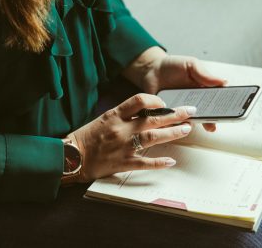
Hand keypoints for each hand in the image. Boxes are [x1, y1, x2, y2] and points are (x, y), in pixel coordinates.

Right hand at [68, 94, 196, 182]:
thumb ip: (123, 115)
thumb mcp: (104, 118)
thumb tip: (145, 112)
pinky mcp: (123, 163)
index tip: (165, 103)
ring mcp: (123, 146)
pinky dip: (159, 162)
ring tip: (186, 129)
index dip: (155, 100)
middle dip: (173, 115)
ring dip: (171, 134)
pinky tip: (171, 161)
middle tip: (189, 112)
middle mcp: (121, 129)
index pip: (138, 100)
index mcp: (114, 115)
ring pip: (152, 138)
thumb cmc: (87, 136)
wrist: (72, 156)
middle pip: (152, 119)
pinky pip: (145, 162)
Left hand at [138, 49, 226, 131]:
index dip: (225, 108)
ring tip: (193, 122)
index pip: (217, 102)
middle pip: (205, 116)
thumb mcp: (190, 65)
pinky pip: (172, 123)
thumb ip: (204, 74)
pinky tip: (176, 123)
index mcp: (203, 92)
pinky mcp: (167, 115)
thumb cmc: (172, 66)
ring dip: (192, 122)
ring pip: (189, 121)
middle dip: (210, 120)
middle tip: (212, 123)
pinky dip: (175, 124)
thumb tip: (224, 82)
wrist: (151, 70)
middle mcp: (193, 104)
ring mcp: (180, 110)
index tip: (231, 112)